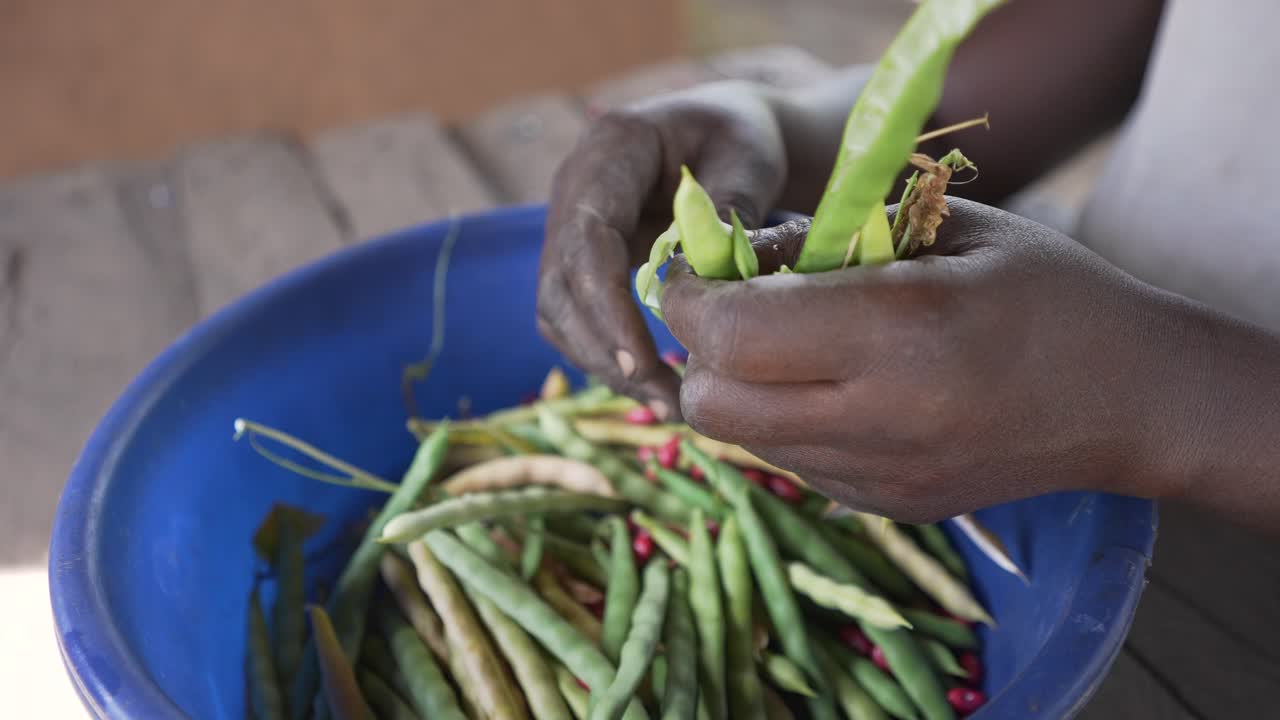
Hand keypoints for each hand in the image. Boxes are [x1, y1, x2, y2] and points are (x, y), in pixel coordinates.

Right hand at [538, 81, 787, 419]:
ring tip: (668, 404)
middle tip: (666, 401)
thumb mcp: (749, 158)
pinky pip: (575, 319)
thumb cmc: (738, 138)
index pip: (586, 239)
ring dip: (604, 364)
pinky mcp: (579, 263)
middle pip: (559, 285)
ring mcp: (568, 229)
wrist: (723, 133)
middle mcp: (573, 190)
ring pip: (558, 311)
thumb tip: (707, 282)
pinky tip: (655, 387)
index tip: (640, 363)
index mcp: (609, 151)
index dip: (605, 306)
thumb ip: (729, 208)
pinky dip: (608, 356)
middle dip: (604, 350)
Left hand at [660, 198, 1264, 522]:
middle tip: (727, 313)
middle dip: (697, 354)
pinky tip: (835, 388)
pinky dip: (783, 424)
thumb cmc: (1043, 289)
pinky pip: (792, 465)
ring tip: (784, 346)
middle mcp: (884, 417)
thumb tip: (732, 253)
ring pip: (741, 443)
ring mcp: (885, 476)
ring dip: (735, 390)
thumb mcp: (946, 229)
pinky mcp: (891, 507)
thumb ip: (831, 235)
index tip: (692, 273)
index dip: (689, 299)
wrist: (1132, 398)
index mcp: (902, 330)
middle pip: (712, 406)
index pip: (734, 334)